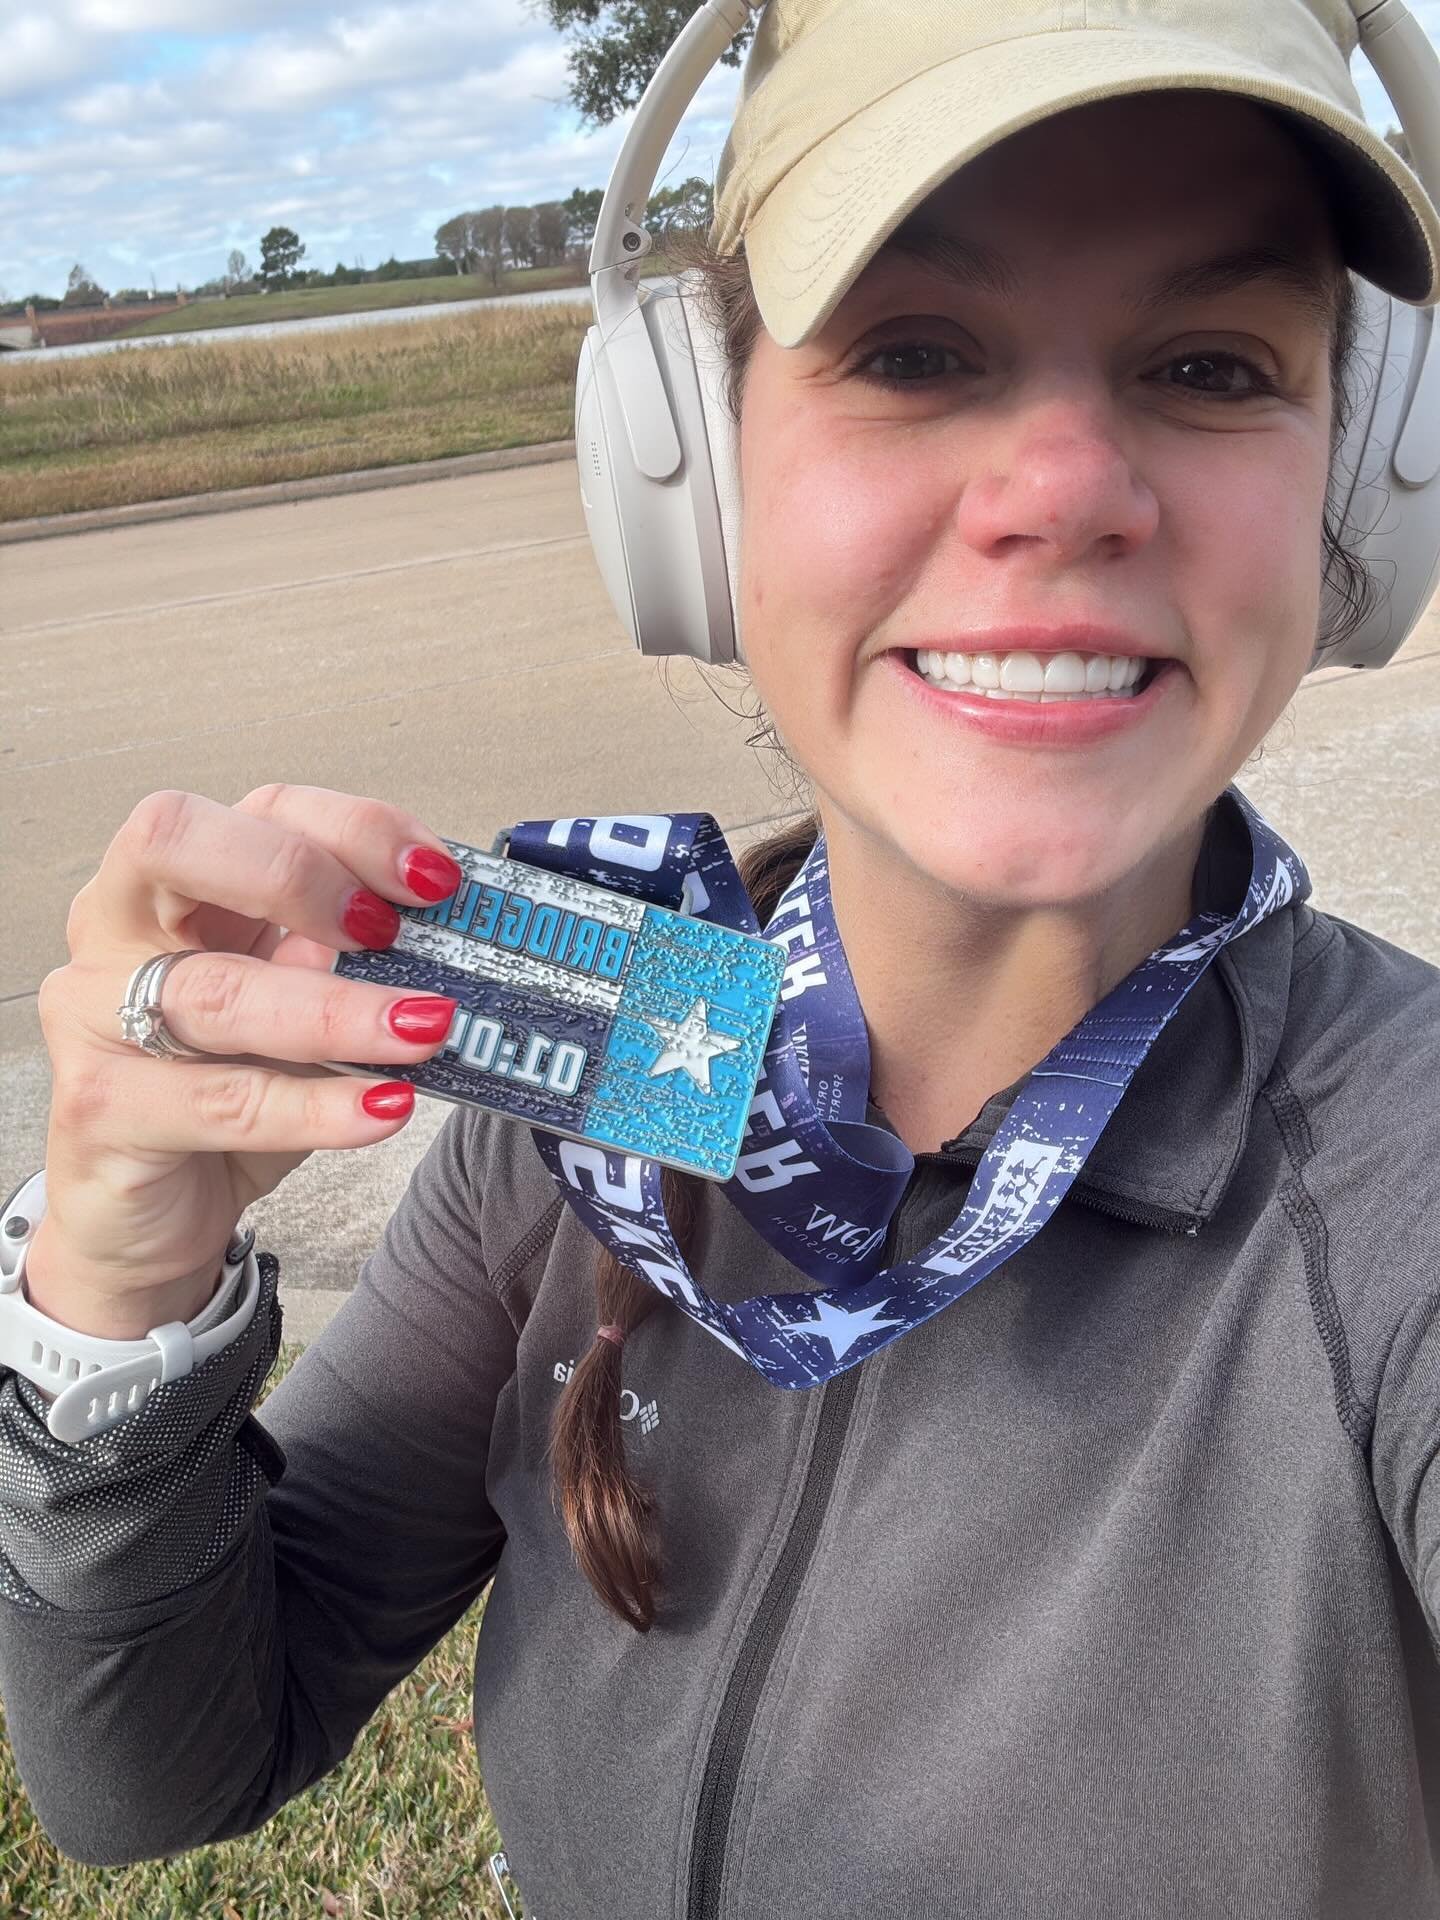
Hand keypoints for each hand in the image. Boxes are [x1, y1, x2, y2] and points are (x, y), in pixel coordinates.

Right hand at [30, 784, 463, 1336]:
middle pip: (176, 844)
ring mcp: (90, 1018)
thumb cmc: (225, 1094)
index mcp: (170, 883)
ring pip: (214, 993)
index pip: (257, 809)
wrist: (147, 1221)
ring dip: (336, 1011)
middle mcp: (112, 931)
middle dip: (296, 875)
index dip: (351, 829)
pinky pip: (220, 1100)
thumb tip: (454, 931)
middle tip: (389, 931)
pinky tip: (385, 1106)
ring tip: (425, 1028)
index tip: (434, 877)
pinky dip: (315, 1106)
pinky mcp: (99, 1111)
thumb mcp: (299, 1011)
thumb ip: (348, 962)